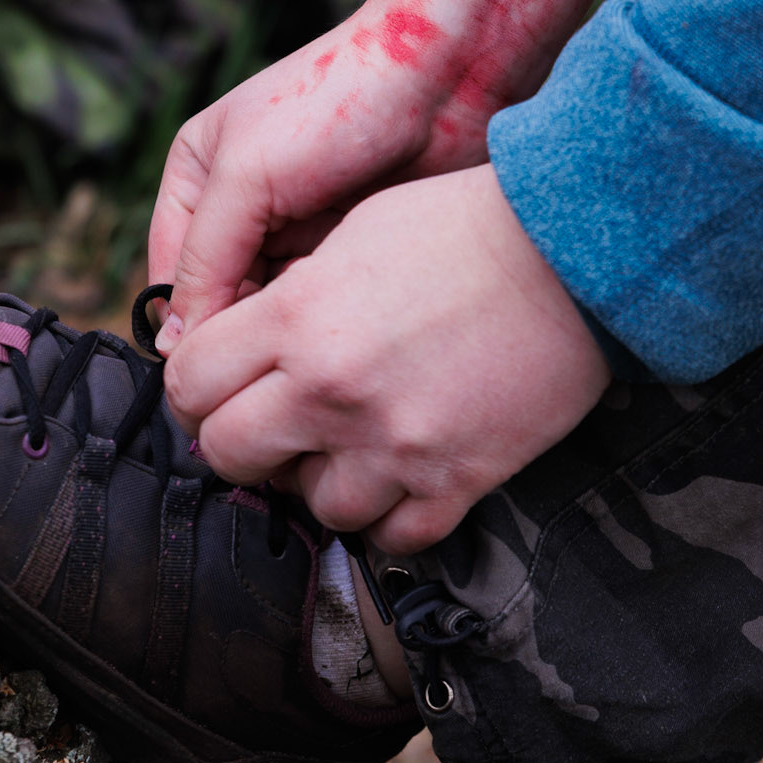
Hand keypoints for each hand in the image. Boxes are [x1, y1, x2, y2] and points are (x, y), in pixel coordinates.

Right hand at [148, 0, 493, 342]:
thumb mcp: (247, 176)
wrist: (441, 74)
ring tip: (323, 313)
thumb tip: (174, 346)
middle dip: (248, 324)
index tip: (213, 373)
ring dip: (294, 320)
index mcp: (198, 176)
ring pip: (274, 309)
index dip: (188, 327)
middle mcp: (241, 206)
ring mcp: (296, 228)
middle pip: (223, 300)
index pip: (171, 274)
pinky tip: (354, 306)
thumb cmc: (336, 103)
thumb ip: (205, 258)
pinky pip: (322, 304)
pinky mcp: (346, 246)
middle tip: (278, 347)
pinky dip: (331, 312)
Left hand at [160, 163, 610, 553]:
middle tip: (271, 422)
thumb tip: (250, 343)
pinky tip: (402, 472)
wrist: (573, 254)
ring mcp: (393, 444)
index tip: (217, 384)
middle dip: (241, 441)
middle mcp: (331, 388)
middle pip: (228, 455)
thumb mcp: (353, 234)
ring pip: (311, 507)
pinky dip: (391, 513)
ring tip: (349, 442)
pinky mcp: (456, 482)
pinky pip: (392, 537)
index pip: (189, 382)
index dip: (196, 386)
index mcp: (296, 317)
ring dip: (321, 480)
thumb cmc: (463, 225)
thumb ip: (291, 296)